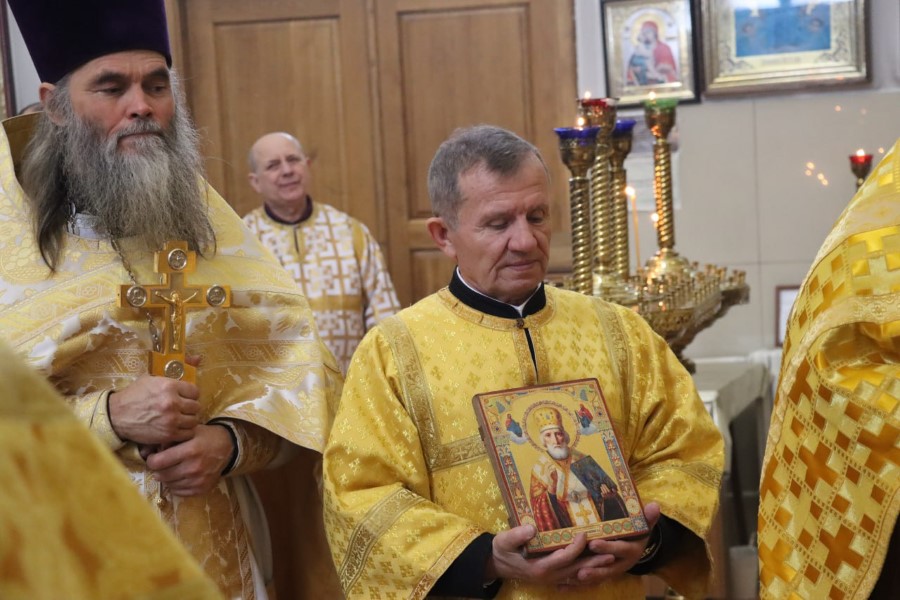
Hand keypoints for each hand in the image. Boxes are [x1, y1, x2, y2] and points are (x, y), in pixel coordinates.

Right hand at [108, 374, 200, 444]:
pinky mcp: (168, 434)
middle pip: (196, 406)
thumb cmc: (134, 394)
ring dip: (188, 419)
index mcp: (169, 386)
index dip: (190, 394)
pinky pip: (188, 434)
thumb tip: (198, 358)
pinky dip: (184, 431)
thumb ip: (176, 369)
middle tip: (183, 408)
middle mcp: (172, 403)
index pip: (195, 391)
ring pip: (194, 420)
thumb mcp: (152, 377)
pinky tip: (177, 427)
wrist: (116, 415)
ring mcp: (171, 420)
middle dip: (190, 407)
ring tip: (180, 418)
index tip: (185, 396)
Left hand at [144, 423, 233, 495]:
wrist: (228, 448)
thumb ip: (169, 440)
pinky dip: (175, 485)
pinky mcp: (201, 489)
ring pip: (168, 484)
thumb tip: (146, 450)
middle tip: (161, 464)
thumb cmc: (206, 437)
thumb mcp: (189, 432)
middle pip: (162, 475)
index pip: (158, 462)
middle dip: (158, 469)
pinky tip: (179, 476)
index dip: (151, 460)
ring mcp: (198, 480)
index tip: (154, 457)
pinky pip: (179, 492)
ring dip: (166, 477)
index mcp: (190, 450)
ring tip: (171, 469)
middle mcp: (193, 467)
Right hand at [485, 525, 614, 586]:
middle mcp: (549, 576)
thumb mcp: (504, 540)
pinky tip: (597, 571)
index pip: (564, 557)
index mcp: (540, 566)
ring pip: (577, 576)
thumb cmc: (502, 550)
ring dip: (594, 569)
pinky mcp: (552, 579)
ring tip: (610, 561)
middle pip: (577, 569)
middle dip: (594, 561)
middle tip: (612, 553)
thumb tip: (531, 528)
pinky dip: (586, 576)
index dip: (576, 546)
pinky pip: (573, 580)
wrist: (496, 565)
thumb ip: (517, 535)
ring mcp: (552, 580)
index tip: (585, 533)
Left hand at [559, 501, 661, 588]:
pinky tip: (565, 585)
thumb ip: (647, 517)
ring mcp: (612, 569)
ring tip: (576, 577)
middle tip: (581, 569)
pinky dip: (580, 584)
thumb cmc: (637, 532)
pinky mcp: (603, 574)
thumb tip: (655, 505)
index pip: (620, 549)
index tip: (594, 544)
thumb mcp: (644, 525)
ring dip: (588, 578)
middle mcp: (622, 563)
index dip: (608, 548)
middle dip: (595, 568)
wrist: (638, 547)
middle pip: (608, 566)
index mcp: (631, 550)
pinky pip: (592, 581)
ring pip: (599, 576)